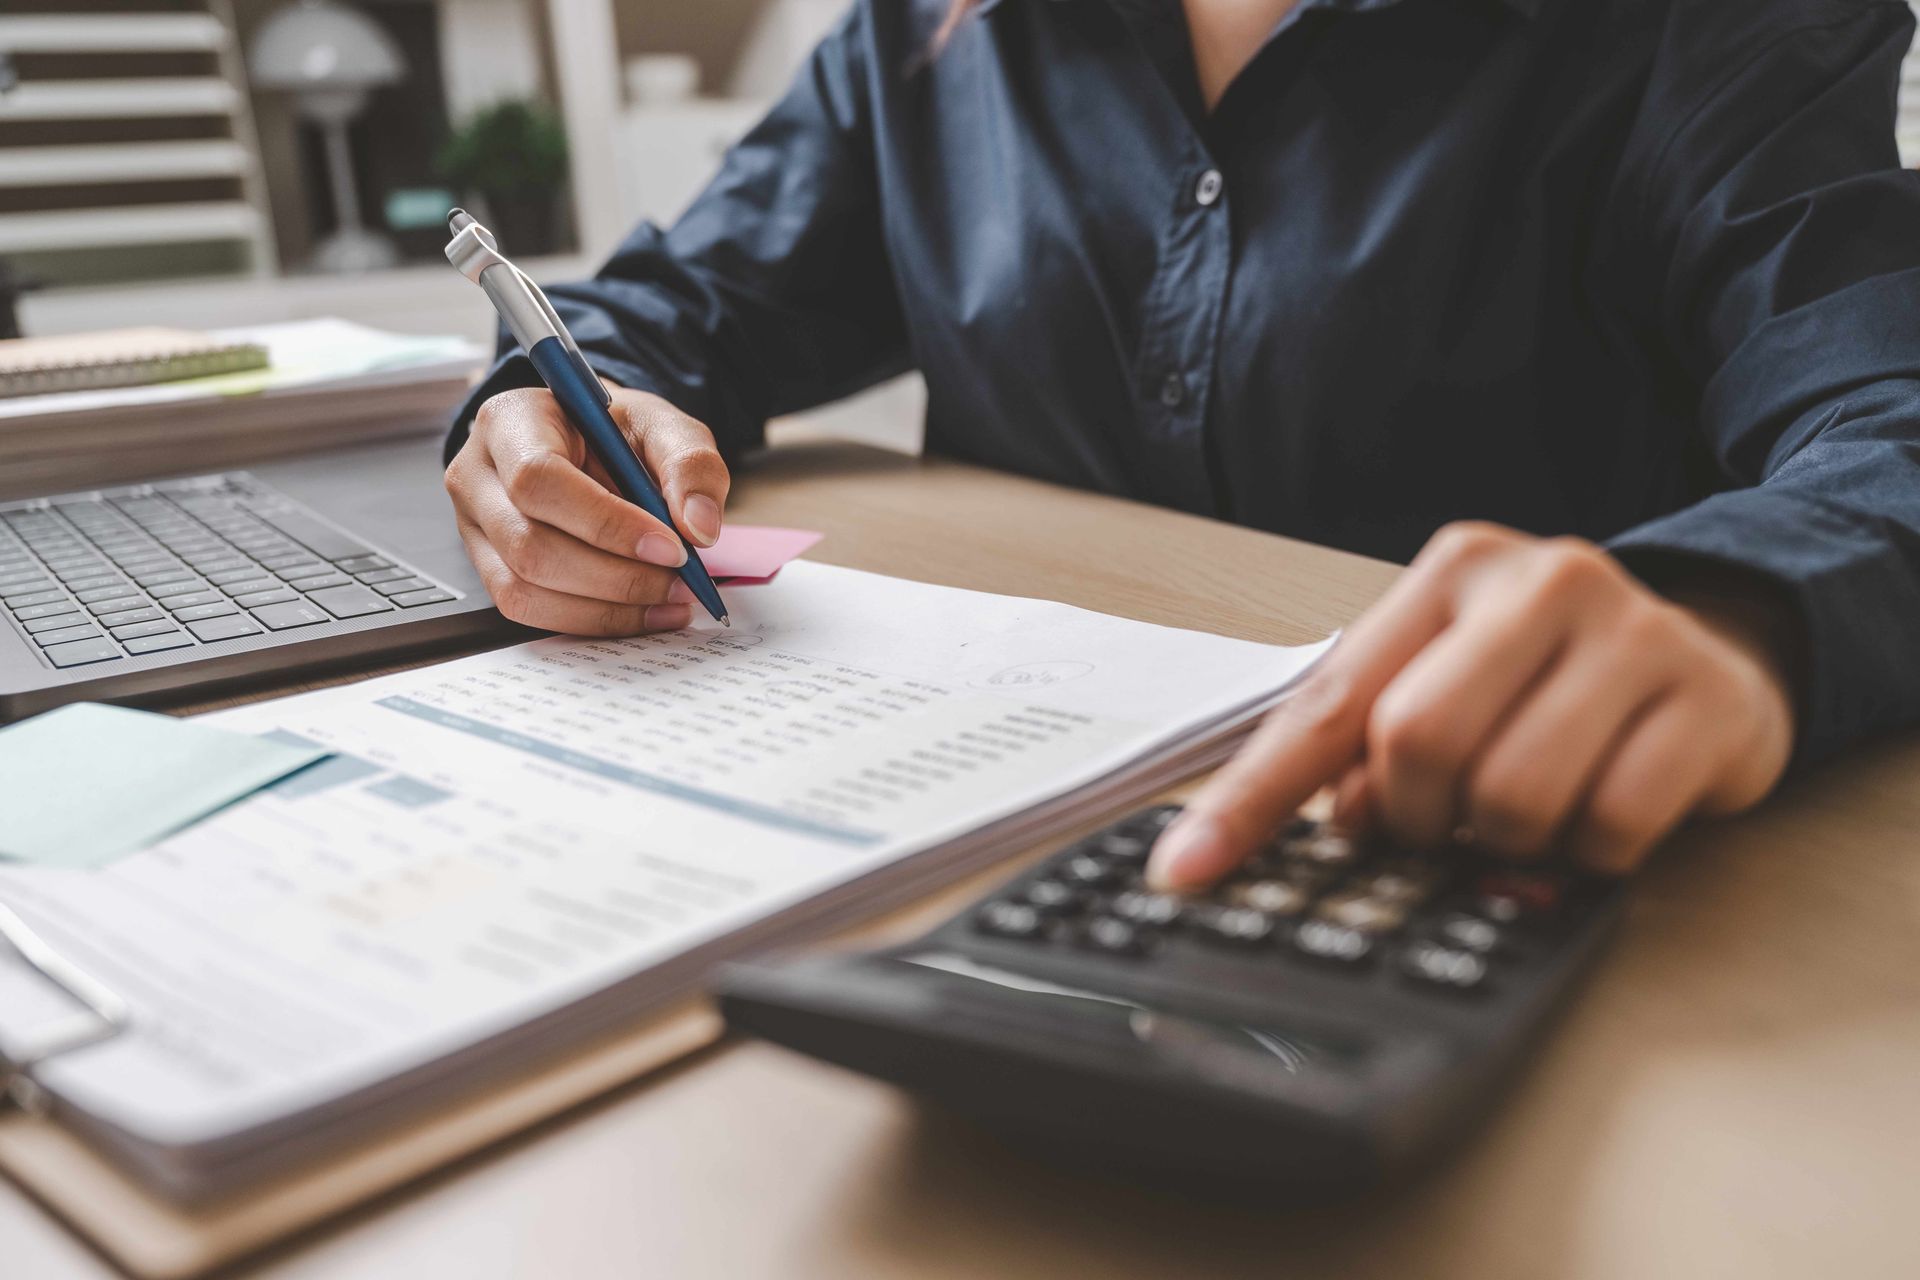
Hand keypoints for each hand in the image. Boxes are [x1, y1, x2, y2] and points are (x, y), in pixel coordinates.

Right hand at [445, 384, 728, 633]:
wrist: (588, 442)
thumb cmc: (615, 431)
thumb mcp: (662, 425)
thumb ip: (690, 464)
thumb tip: (699, 528)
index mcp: (510, 421)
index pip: (539, 479)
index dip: (606, 523)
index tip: (672, 548)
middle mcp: (476, 475)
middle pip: (529, 546)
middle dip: (615, 577)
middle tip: (680, 582)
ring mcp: (475, 527)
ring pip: (525, 589)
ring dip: (606, 608)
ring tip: (669, 600)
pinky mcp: (488, 568)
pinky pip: (530, 611)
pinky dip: (592, 620)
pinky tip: (642, 612)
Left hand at [1148, 522, 1795, 888]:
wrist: (1716, 647)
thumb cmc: (1550, 677)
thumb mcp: (1450, 684)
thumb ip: (1372, 746)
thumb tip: (1342, 826)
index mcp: (1449, 574)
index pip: (1327, 704)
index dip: (1250, 799)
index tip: (1185, 873)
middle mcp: (1538, 581)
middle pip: (1417, 743)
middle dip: (1419, 816)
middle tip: (1445, 821)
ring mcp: (1631, 632)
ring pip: (1513, 793)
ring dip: (1506, 839)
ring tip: (1528, 808)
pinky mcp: (1704, 698)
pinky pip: (1612, 825)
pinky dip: (1591, 851)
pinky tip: (1603, 811)